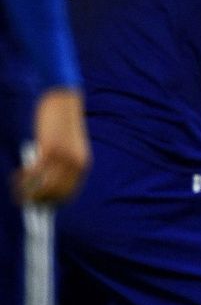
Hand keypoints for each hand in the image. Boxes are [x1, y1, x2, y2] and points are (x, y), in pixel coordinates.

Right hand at [16, 89, 89, 204]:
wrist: (63, 98)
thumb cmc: (62, 120)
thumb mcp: (67, 144)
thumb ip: (61, 161)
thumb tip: (45, 178)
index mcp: (82, 164)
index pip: (69, 192)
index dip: (54, 202)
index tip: (42, 206)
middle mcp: (75, 164)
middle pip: (56, 193)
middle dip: (40, 201)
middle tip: (25, 204)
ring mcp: (63, 158)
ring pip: (44, 186)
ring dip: (29, 194)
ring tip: (18, 195)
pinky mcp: (49, 150)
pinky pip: (33, 172)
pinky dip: (23, 179)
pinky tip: (15, 179)